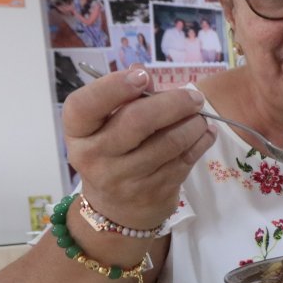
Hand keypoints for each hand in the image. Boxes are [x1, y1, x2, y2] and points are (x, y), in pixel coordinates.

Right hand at [62, 65, 214, 229]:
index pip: (85, 105)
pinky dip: (201, 141)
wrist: (116, 210)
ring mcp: (125, 178)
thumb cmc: (112, 152)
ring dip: (193, 123)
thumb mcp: (106, 125)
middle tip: (193, 97)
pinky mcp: (153, 192)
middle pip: (137, 121)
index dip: (114, 86)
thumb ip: (124, 98)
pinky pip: (185, 160)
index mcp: (78, 133)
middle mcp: (95, 157)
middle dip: (173, 102)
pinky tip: (204, 132)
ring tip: (199, 115)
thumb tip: (143, 73)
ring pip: (169, 142)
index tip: (142, 76)